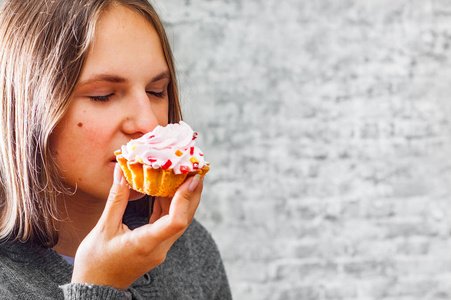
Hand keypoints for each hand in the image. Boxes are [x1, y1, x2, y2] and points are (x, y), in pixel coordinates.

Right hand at [71, 164, 202, 289]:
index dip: (185, 198)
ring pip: (179, 221)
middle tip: (195, 170)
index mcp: (146, 243)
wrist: (96, 287)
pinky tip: (167, 190)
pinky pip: (168, 224)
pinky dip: (170, 206)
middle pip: (185, 219)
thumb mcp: (103, 229)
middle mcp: (159, 248)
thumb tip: (121, 172)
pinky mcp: (156, 246)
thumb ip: (116, 200)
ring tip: (184, 175)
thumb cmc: (95, 262)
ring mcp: (159, 248)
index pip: (176, 221)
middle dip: (192, 194)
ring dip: (183, 199)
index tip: (190, 179)